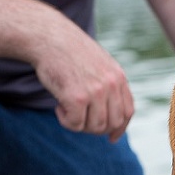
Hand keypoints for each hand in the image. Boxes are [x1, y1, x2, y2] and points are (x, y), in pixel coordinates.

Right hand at [33, 27, 133, 141]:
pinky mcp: (78, 97)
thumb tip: (110, 118)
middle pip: (112, 123)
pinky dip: (65, 120)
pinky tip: (58, 106)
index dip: (120, 129)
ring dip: (79, 124)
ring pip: (95, 127)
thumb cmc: (68, 52)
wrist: (47, 36)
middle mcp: (111, 84)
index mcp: (118, 77)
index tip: (111, 138)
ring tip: (66, 107)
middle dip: (96, 128)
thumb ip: (108, 85)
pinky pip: (75, 124)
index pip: (127, 112)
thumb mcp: (98, 64)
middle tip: (79, 119)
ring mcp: (96, 91)